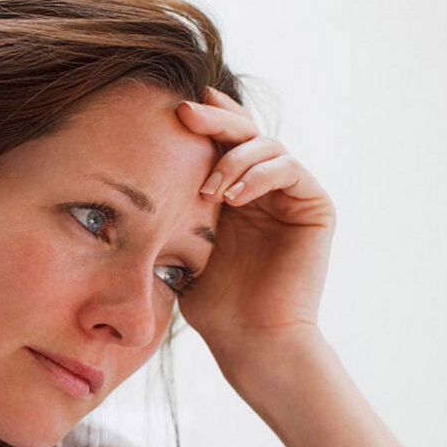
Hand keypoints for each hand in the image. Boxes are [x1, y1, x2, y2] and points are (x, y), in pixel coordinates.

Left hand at [176, 87, 335, 388]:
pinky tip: (233, 196)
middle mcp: (263, 189)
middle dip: (215, 120)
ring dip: (233, 158)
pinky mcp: (314, 207)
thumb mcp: (183, 246)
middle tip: (185, 112)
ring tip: (208, 189)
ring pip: (267, 145)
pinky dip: (259, 174)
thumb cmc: (213, 303)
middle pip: (244, 133)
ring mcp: (289, 196)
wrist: (250, 340)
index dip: (205, 120)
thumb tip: (132, 176)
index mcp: (233, 193)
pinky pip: (289, 170)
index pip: (221, 143)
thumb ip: (174, 209)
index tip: (174, 106)